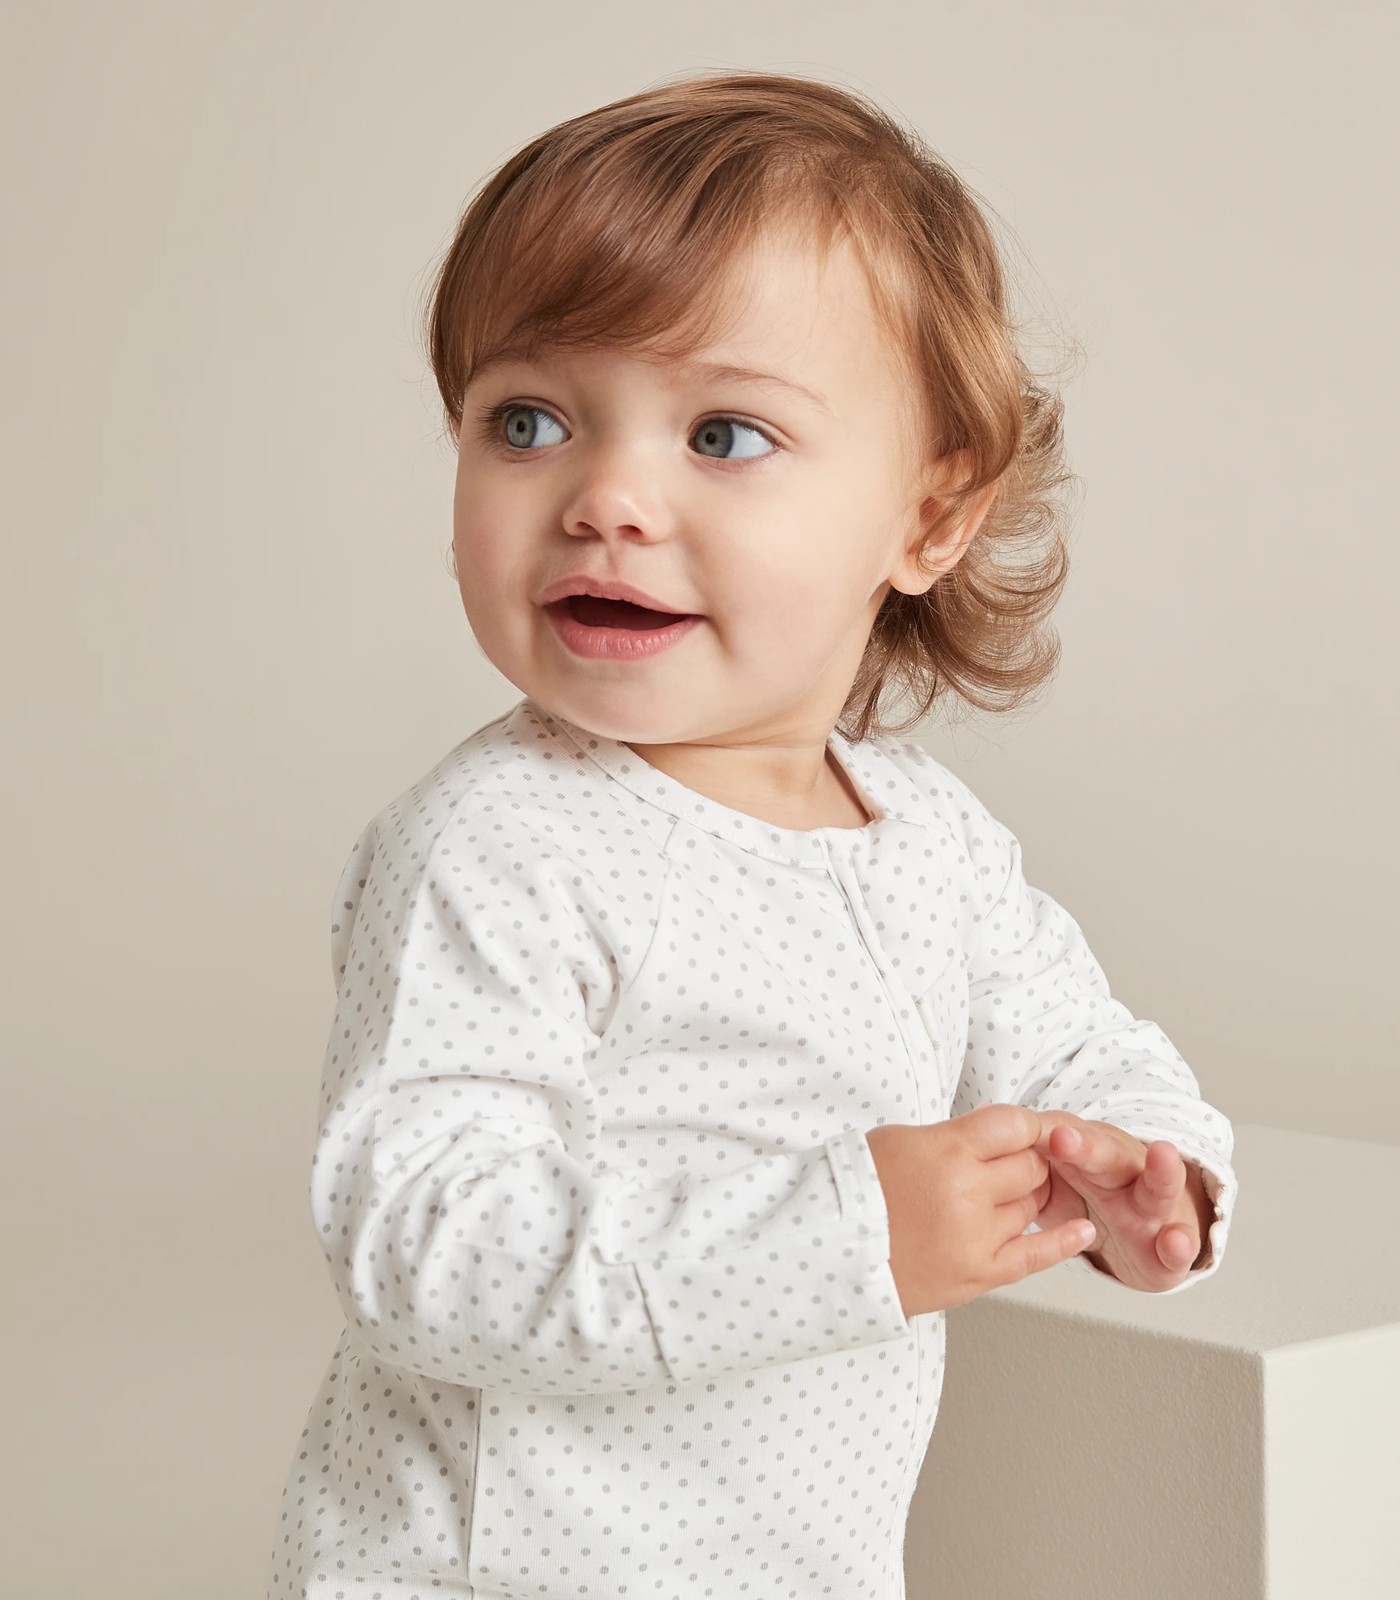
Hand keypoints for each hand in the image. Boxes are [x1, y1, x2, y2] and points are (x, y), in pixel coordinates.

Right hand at [866, 1104, 1098, 1317]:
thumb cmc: (854, 1192)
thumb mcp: (901, 1140)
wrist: (826, 1252)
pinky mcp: (978, 1275)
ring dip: (1025, 1197)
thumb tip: (998, 1135)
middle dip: (1024, 1161)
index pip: (1014, 1125)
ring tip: (999, 1196)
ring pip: (1031, 1205)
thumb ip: (954, 1137)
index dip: (1026, 1126)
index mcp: (946, 1150)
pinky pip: (1036, 1255)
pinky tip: (1082, 1230)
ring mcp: (976, 1237)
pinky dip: (1064, 1242)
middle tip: (1005, 1165)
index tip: (1026, 1129)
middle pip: (1029, 1165)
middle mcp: (967, 1192)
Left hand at [1031, 1112, 1210, 1291]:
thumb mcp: (1068, 1182)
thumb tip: (982, 1139)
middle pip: (1107, 1155)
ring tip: (1162, 1156)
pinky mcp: (1172, 1245)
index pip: (1069, 1140)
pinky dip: (1180, 1244)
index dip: (1049, 1135)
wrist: (1158, 1236)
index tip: (1028, 1127)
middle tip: (1064, 1138)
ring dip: (1160, 1172)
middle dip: (1087, 1146)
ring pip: (1157, 1187)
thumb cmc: (1104, 1199)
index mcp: (1094, 1157)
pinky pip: (1179, 1245)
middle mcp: (1126, 1174)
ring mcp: (1154, 1208)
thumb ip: (1036, 1164)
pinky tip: (1175, 1240)